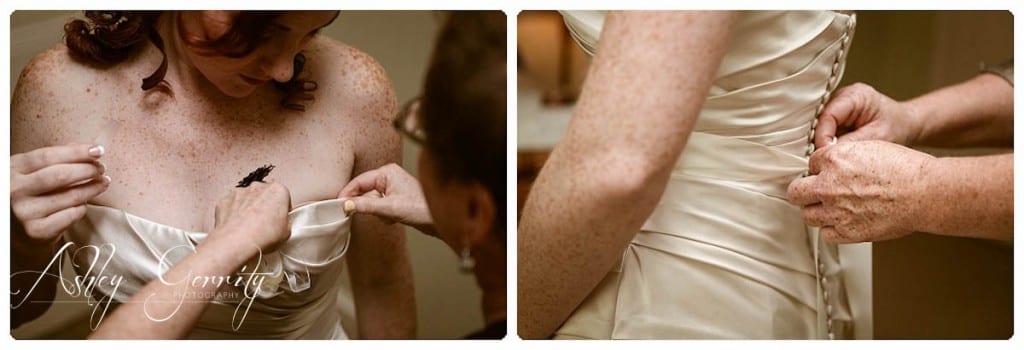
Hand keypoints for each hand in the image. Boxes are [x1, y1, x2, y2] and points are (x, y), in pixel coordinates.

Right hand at [11, 144, 109, 243]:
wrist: (18, 229)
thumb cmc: (30, 193)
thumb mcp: (33, 171)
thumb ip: (56, 159)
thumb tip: (88, 150)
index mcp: (12, 169)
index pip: (47, 156)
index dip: (76, 152)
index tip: (98, 150)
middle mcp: (14, 190)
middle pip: (60, 175)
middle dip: (87, 169)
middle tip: (101, 168)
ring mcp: (25, 212)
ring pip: (71, 196)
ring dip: (93, 188)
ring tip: (103, 182)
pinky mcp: (37, 230)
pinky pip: (72, 214)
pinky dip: (83, 207)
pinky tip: (85, 202)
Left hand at [213, 181, 291, 252]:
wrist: (237, 242)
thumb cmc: (262, 235)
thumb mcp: (286, 232)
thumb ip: (285, 222)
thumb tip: (281, 224)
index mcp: (277, 190)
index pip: (283, 196)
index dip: (282, 209)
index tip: (280, 218)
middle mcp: (258, 187)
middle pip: (264, 195)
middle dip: (265, 206)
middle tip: (266, 223)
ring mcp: (240, 192)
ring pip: (247, 198)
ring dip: (249, 208)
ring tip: (250, 227)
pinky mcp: (225, 200)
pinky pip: (232, 205)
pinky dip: (234, 213)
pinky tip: (238, 226)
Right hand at [337, 163, 434, 235]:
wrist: (437, 220)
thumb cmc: (420, 209)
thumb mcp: (390, 208)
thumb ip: (366, 205)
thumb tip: (346, 205)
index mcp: (387, 171)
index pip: (359, 181)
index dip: (348, 193)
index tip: (338, 205)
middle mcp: (388, 176)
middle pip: (364, 192)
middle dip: (370, 206)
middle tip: (379, 213)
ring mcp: (391, 188)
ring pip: (371, 202)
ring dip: (378, 212)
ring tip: (392, 215)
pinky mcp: (394, 199)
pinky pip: (379, 207)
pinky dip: (383, 215)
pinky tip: (395, 218)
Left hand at [787, 140, 934, 242]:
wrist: (925, 192)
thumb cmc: (904, 169)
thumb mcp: (868, 148)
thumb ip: (842, 157)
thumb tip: (828, 166)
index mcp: (833, 160)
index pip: (810, 165)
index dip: (820, 170)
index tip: (829, 174)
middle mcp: (828, 186)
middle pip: (796, 192)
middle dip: (804, 191)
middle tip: (814, 193)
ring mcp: (835, 211)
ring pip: (807, 215)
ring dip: (817, 211)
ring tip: (833, 208)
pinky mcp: (846, 232)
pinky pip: (825, 234)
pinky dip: (832, 229)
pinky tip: (844, 222)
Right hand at [814, 83, 923, 148]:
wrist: (906, 124)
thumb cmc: (898, 127)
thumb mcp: (878, 137)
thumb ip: (852, 144)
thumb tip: (828, 154)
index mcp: (855, 95)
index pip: (828, 116)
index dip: (822, 137)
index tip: (825, 155)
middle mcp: (843, 97)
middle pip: (820, 120)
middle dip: (820, 140)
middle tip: (825, 160)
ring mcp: (838, 107)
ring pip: (820, 126)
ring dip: (823, 142)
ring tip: (830, 158)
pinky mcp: (837, 117)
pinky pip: (825, 130)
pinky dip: (827, 143)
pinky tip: (834, 153)